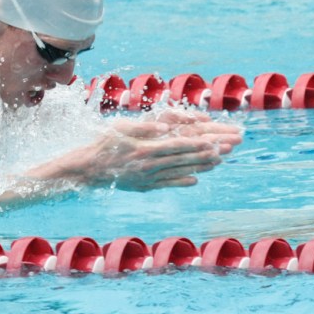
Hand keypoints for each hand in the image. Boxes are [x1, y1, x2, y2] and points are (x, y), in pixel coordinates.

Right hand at [82, 113, 236, 190]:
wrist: (86, 169)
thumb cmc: (102, 144)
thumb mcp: (120, 128)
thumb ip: (145, 127)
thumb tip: (166, 127)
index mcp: (145, 149)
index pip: (178, 145)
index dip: (199, 144)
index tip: (216, 141)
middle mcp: (149, 165)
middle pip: (184, 158)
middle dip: (207, 153)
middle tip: (227, 150)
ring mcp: (147, 177)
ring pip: (179, 171)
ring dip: (200, 167)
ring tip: (218, 163)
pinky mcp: (144, 185)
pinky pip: (167, 183)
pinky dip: (182, 181)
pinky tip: (195, 180)